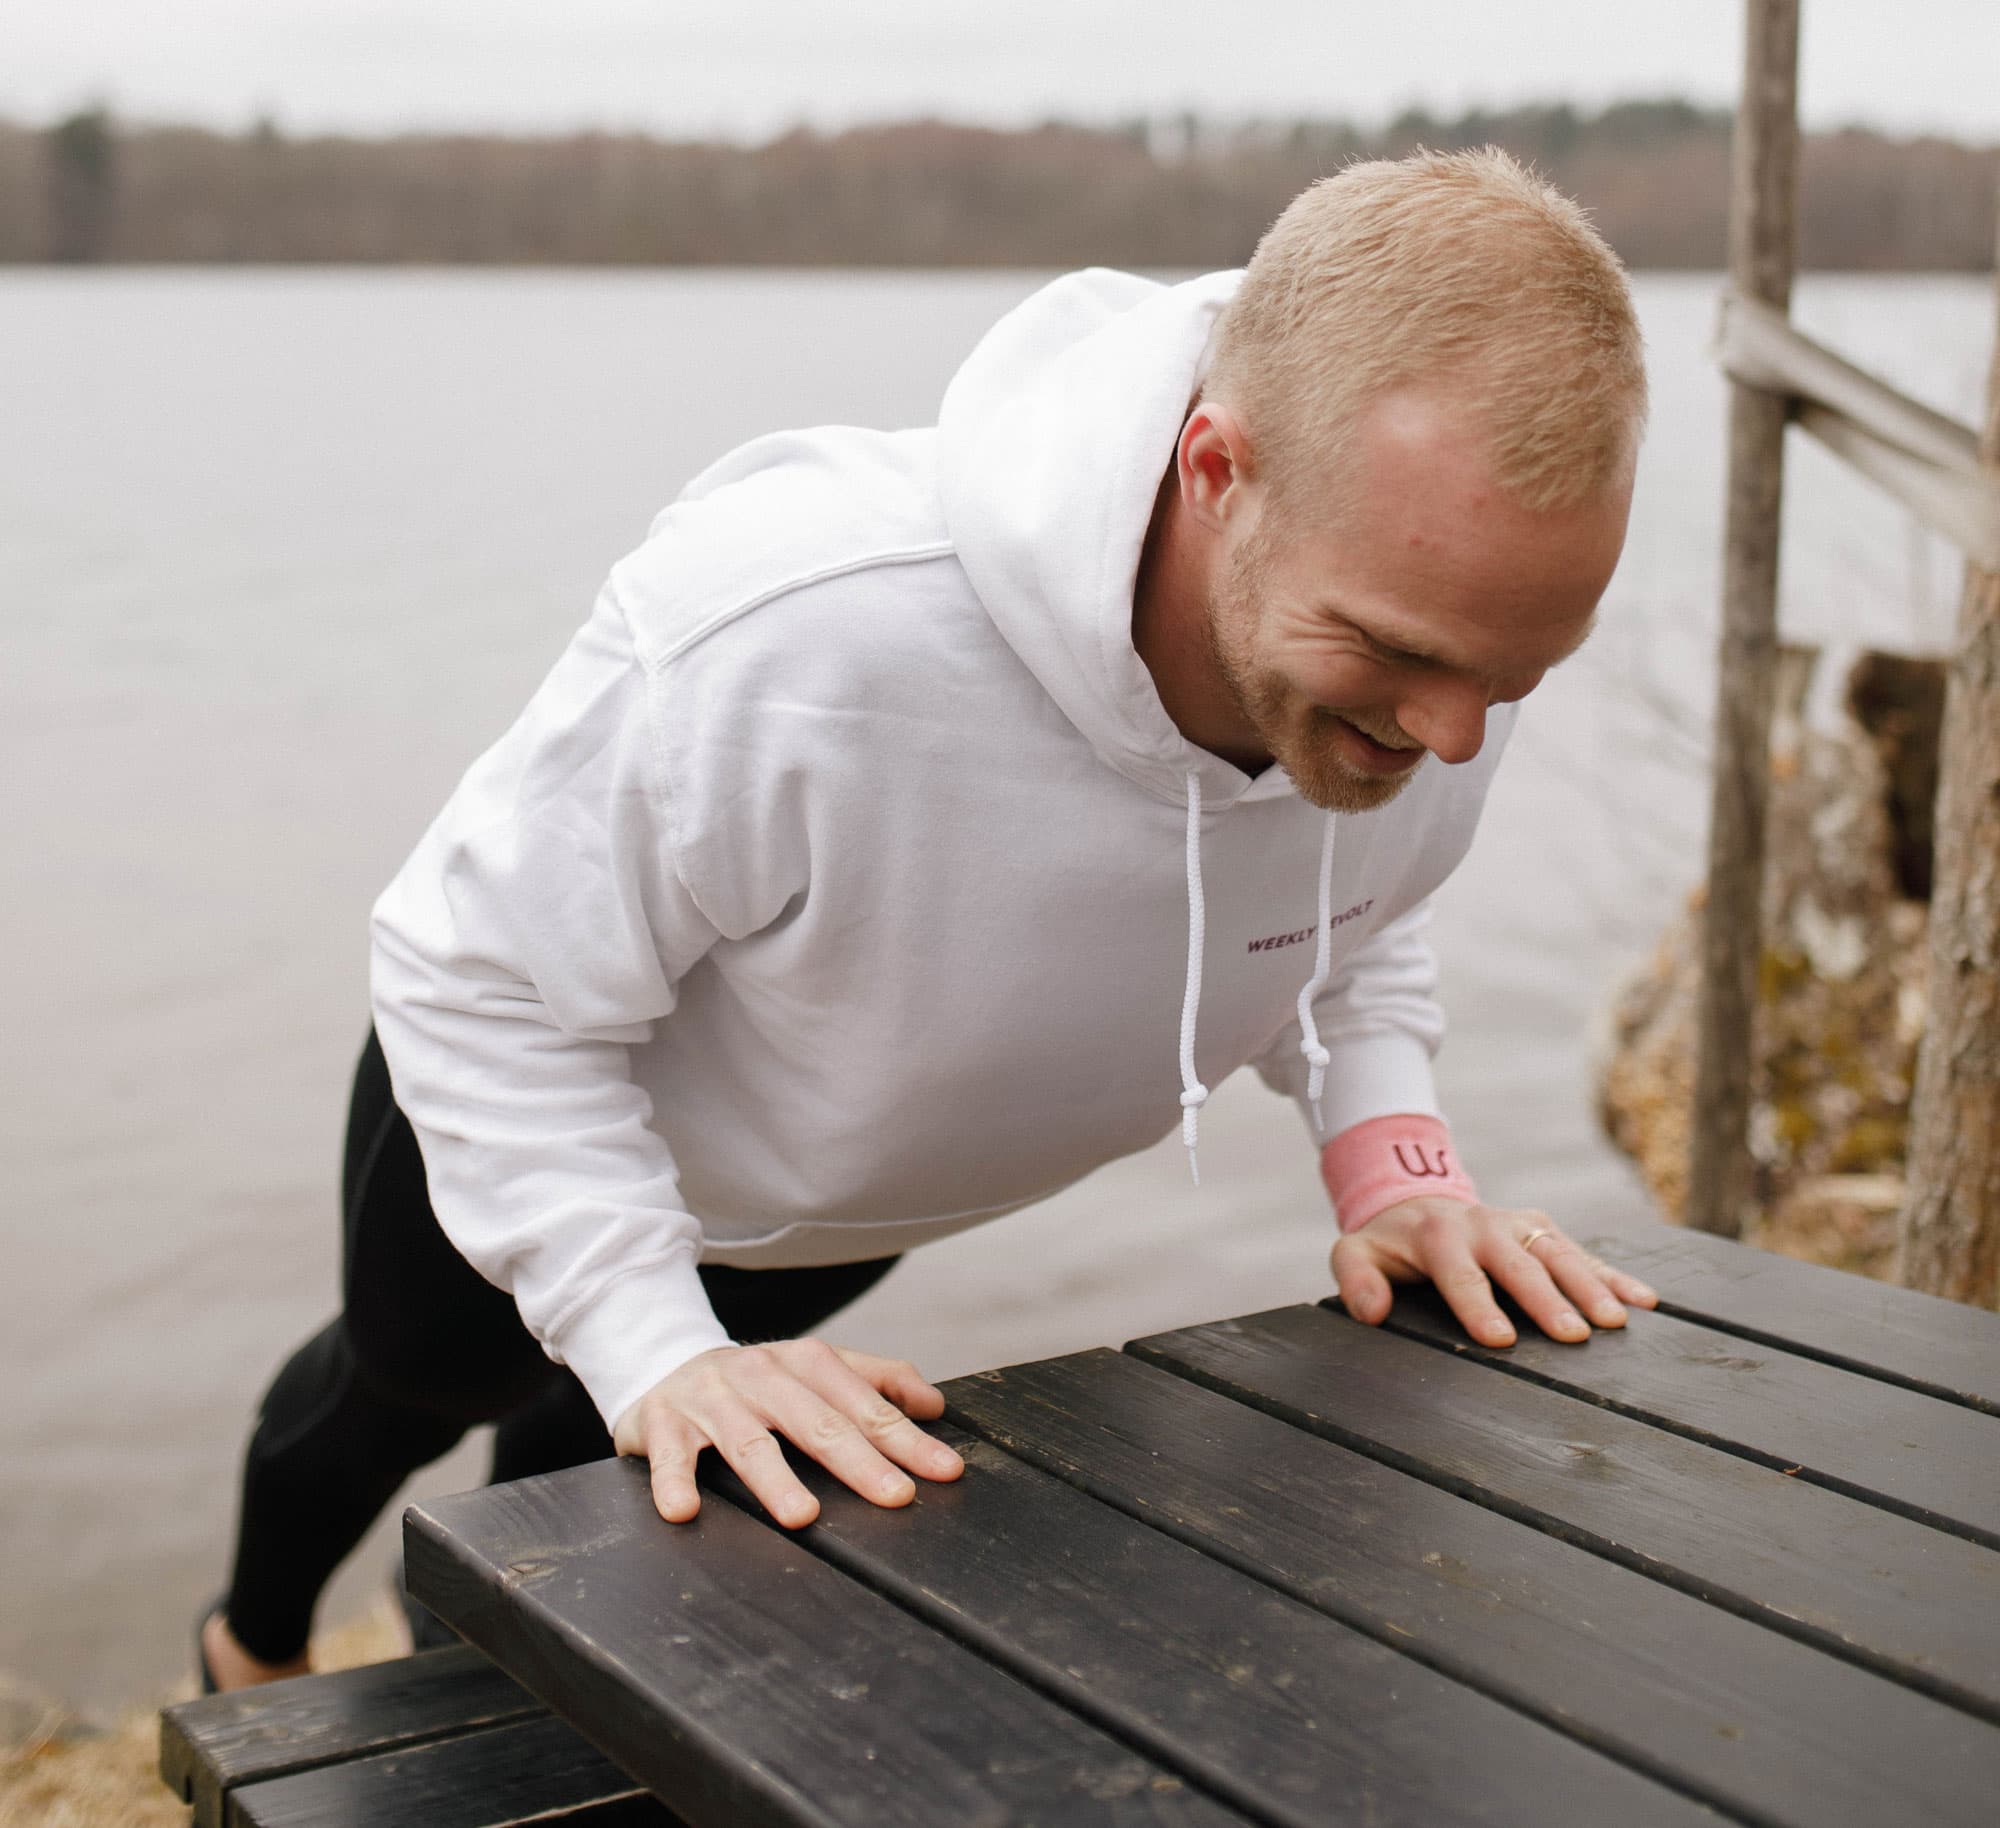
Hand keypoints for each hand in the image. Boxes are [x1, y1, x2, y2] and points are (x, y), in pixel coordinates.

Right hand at [612, 1338, 963, 1528]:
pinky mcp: (662, 1421)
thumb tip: (934, 1406)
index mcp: (804, 1362)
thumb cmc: (758, 1380)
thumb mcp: (817, 1369)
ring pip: (748, 1441)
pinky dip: (674, 1481)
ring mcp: (710, 1398)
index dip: (905, 1437)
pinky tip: (685, 1511)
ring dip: (776, 1480)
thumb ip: (878, 1380)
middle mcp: (760, 1374)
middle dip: (859, 1461)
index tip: (942, 1471)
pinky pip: (669, 1455)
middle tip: (896, 1496)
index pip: (863, 1404)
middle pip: (815, 1422)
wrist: (666, 1361)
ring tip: (804, 1517)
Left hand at [1330, 1197, 1657, 1346]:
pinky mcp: (1544, 1230)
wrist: (1416, 1201)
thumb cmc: (1389, 1243)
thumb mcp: (1355, 1252)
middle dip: (1547, 1300)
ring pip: (1559, 1254)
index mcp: (1440, 1235)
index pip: (1460, 1274)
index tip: (1500, 1339)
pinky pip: (1583, 1253)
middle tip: (1573, 1337)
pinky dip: (1614, 1275)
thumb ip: (1356, 1279)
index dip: (1478, 1306)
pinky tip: (1645, 1301)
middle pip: (1520, 1265)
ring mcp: (1520, 1225)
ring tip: (1616, 1322)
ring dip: (1590, 1288)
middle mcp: (1486, 1225)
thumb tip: (1371, 1313)